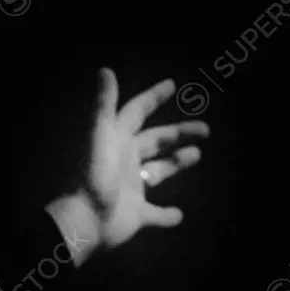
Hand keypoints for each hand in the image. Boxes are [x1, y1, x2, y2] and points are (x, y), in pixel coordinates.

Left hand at [47, 69, 208, 265]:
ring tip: (195, 155)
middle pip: (154, 141)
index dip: (152, 98)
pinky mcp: (135, 214)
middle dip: (177, 133)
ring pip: (157, 172)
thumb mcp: (99, 135)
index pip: (135, 113)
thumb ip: (104, 104)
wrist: (84, 220)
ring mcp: (130, 188)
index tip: (171, 85)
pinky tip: (178, 215)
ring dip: (175, 164)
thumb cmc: (93, 176)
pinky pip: (155, 215)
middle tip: (205, 129)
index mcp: (116, 141)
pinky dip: (167, 215)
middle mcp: (123, 161)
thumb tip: (105, 70)